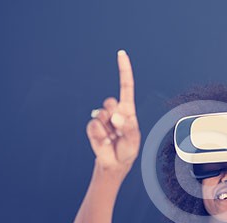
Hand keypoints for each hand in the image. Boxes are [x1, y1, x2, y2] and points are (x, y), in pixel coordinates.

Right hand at [86, 50, 140, 171]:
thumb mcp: (133, 140)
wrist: (114, 164)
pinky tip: (104, 141)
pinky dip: (100, 136)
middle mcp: (115, 111)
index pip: (126, 87)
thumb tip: (115, 117)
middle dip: (115, 115)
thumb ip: (128, 128)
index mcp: (128, 110)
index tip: (121, 54)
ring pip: (102, 114)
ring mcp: (102, 119)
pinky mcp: (93, 127)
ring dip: (108, 128)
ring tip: (112, 138)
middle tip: (118, 130)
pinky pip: (94, 126)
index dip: (124, 70)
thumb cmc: (127, 150)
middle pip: (111, 102)